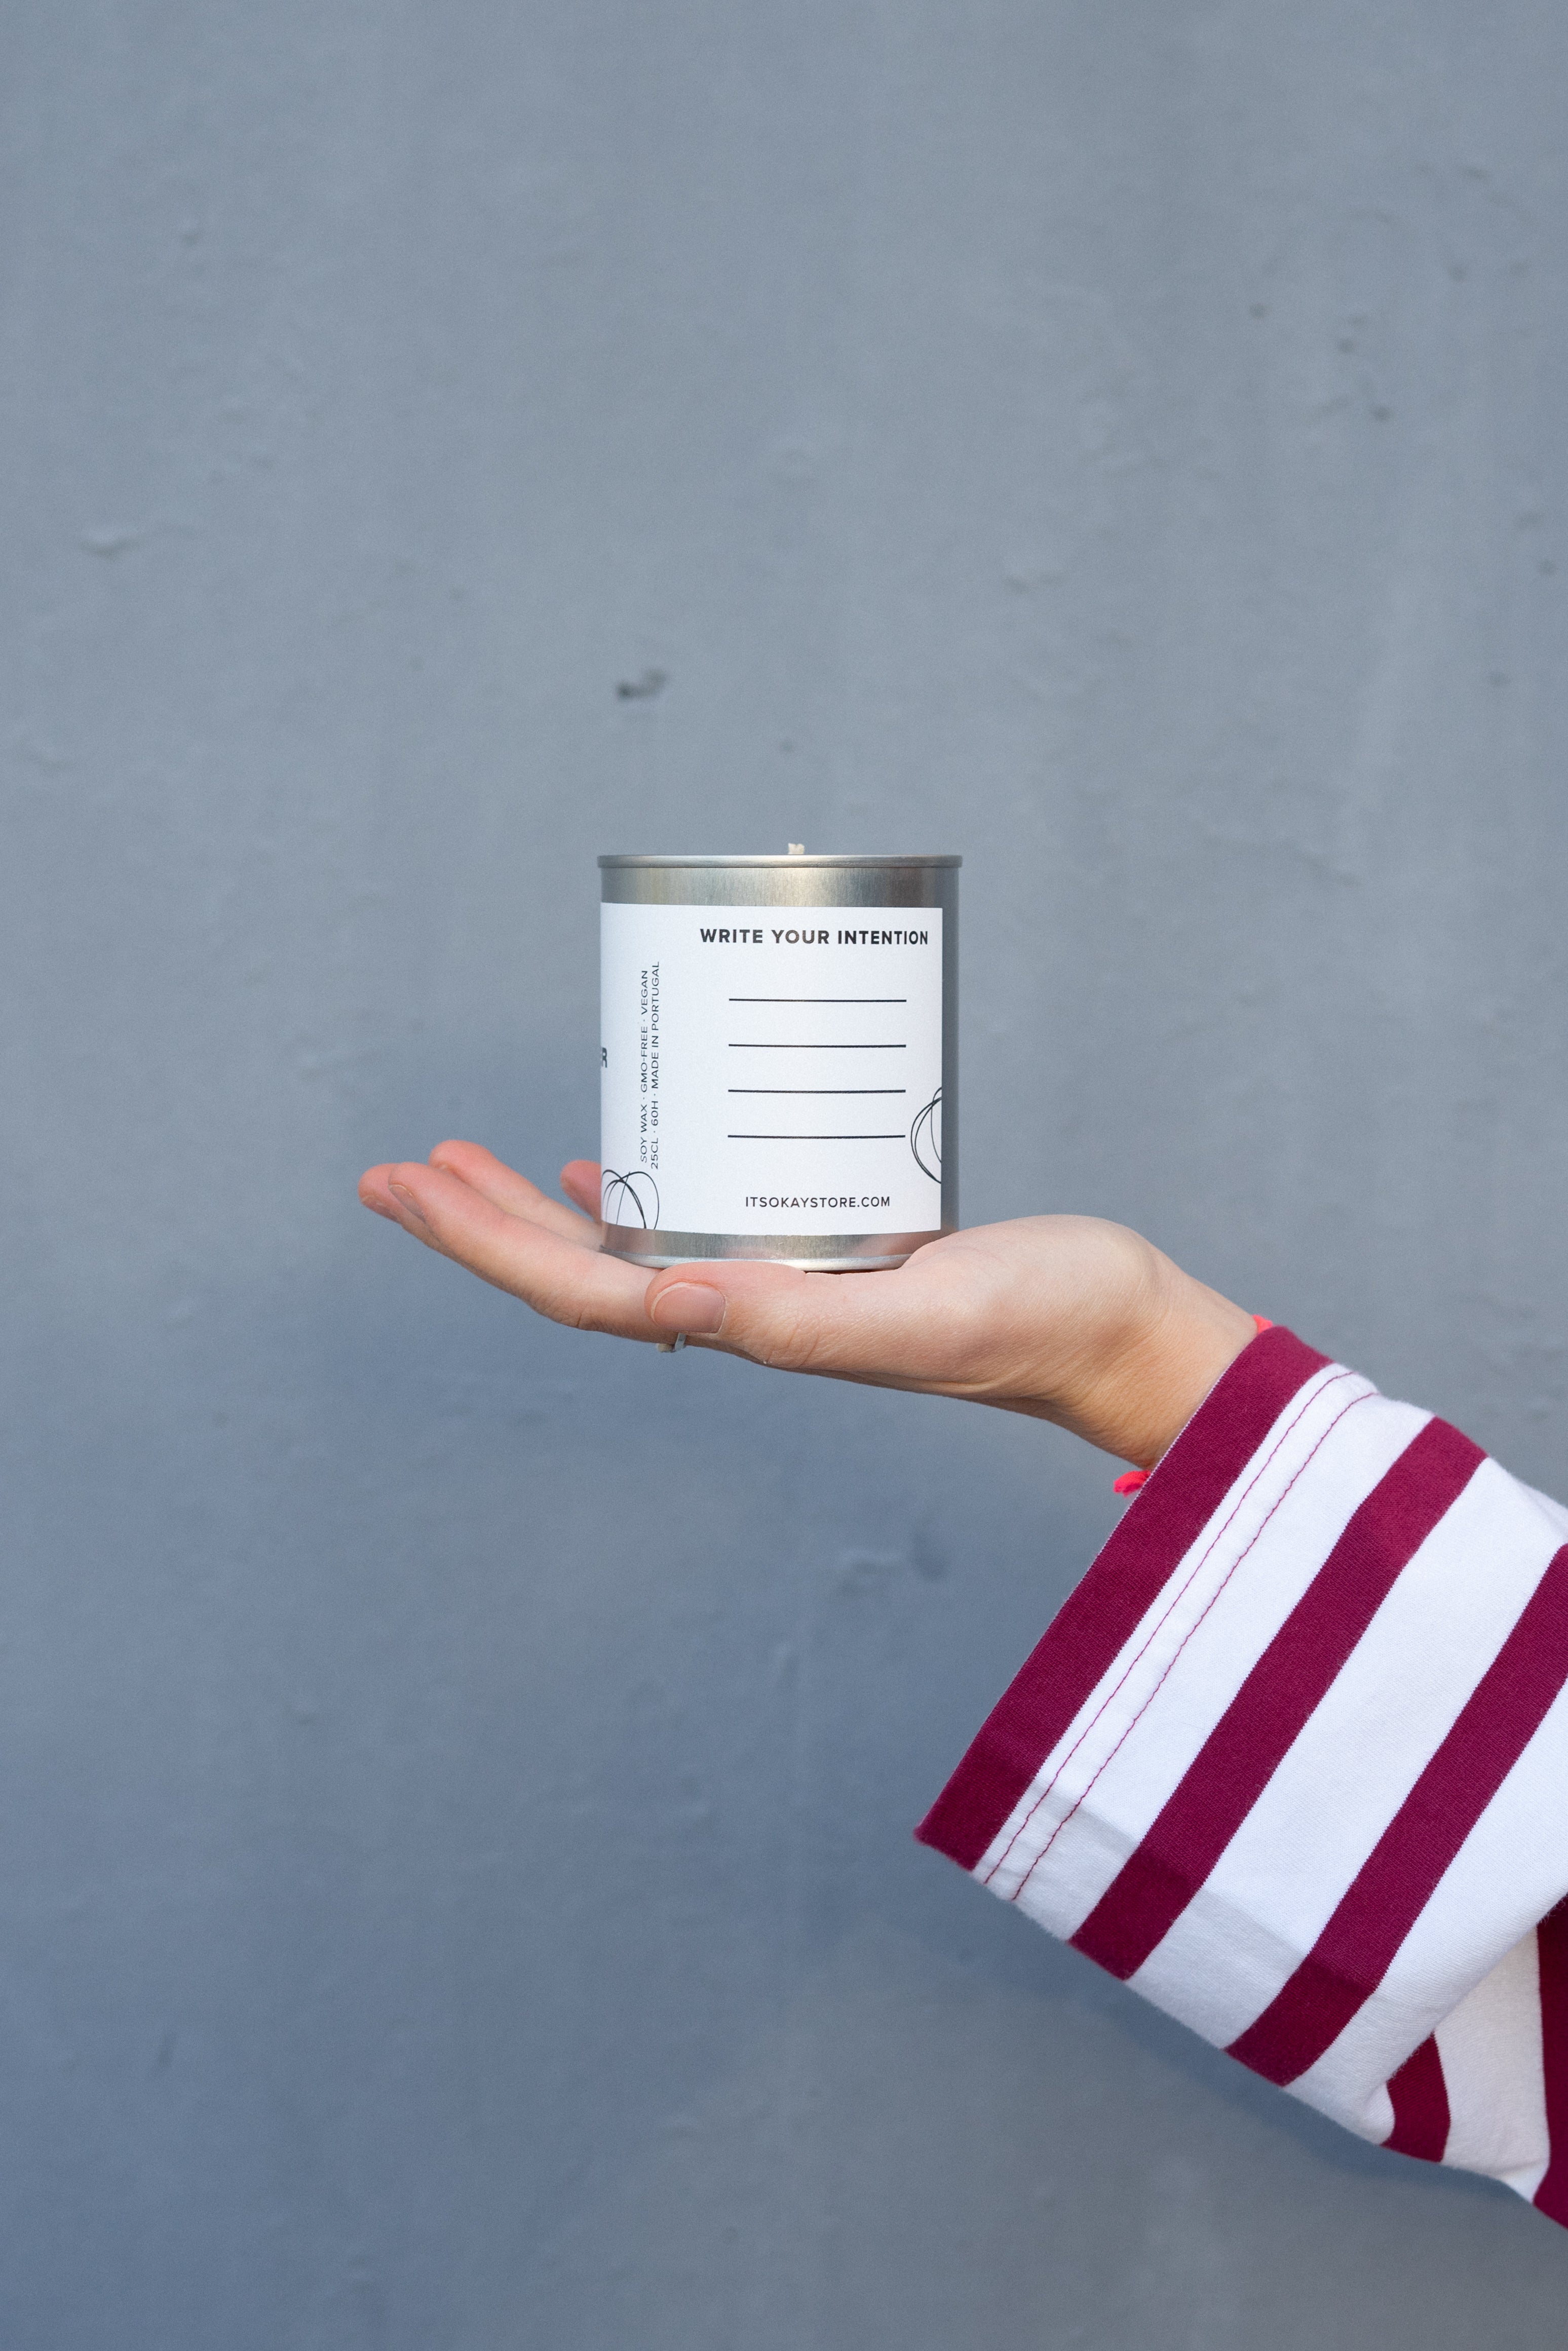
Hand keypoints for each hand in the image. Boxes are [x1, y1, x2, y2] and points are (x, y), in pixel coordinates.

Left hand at [358, 1143, 1257, 1467]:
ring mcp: (785, 1279)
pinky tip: (607, 1163)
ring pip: (631, 1239)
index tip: (414, 1182)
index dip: (489, 1241)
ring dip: (542, 1208)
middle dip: (484, 1221)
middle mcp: (753, 1308)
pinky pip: (704, 1213)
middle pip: (583, 1265)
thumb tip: (673, 1302)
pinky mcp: (829, 1246)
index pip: (586, 1288)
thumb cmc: (1041, 1321)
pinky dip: (643, 1186)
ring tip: (469, 1161)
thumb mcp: (922, 1313)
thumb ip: (800, 1320)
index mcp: (754, 1326)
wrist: (1121, 1328)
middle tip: (402, 1167)